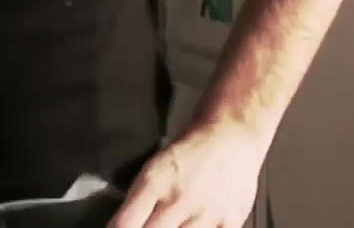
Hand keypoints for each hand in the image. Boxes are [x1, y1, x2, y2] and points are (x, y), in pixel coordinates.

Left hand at [109, 118, 269, 227]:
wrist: (232, 133)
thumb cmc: (190, 150)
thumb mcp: (155, 168)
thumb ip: (138, 201)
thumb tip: (121, 227)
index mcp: (154, 183)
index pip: (124, 224)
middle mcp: (178, 200)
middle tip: (152, 224)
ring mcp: (206, 214)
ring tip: (173, 225)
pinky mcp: (230, 222)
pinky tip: (194, 227)